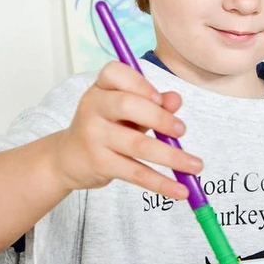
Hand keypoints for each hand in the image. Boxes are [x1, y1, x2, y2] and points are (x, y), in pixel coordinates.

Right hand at [52, 61, 202, 197]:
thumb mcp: (128, 110)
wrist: (68, 158)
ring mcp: (94, 137)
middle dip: (160, 117)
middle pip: (126, 106)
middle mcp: (93, 108)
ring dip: (172, 156)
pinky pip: (136, 173)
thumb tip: (176, 100)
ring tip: (195, 165)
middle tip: (182, 130)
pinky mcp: (100, 164)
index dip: (140, 84)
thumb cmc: (106, 127)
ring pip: (136, 145)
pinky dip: (161, 183)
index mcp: (101, 88)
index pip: (114, 73)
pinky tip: (180, 191)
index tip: (161, 98)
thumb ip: (153, 103)